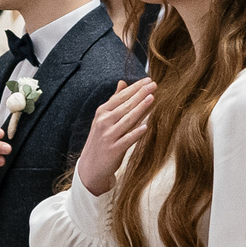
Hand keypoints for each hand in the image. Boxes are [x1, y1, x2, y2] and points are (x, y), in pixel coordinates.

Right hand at [75, 78, 156, 194]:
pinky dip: (136, 133)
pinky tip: (146, 126)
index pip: (121, 96)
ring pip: (127, 120)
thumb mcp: (104, 118)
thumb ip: (114, 101)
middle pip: (125, 106)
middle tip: (154, 84)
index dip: (135, 88)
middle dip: (140, 94)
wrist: (90, 167)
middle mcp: (104, 122)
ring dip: (140, 109)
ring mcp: (108, 136)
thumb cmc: (101, 139)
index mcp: (102, 112)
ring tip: (152, 99)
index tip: (148, 80)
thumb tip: (123, 82)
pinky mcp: (113, 150)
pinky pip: (127, 140)